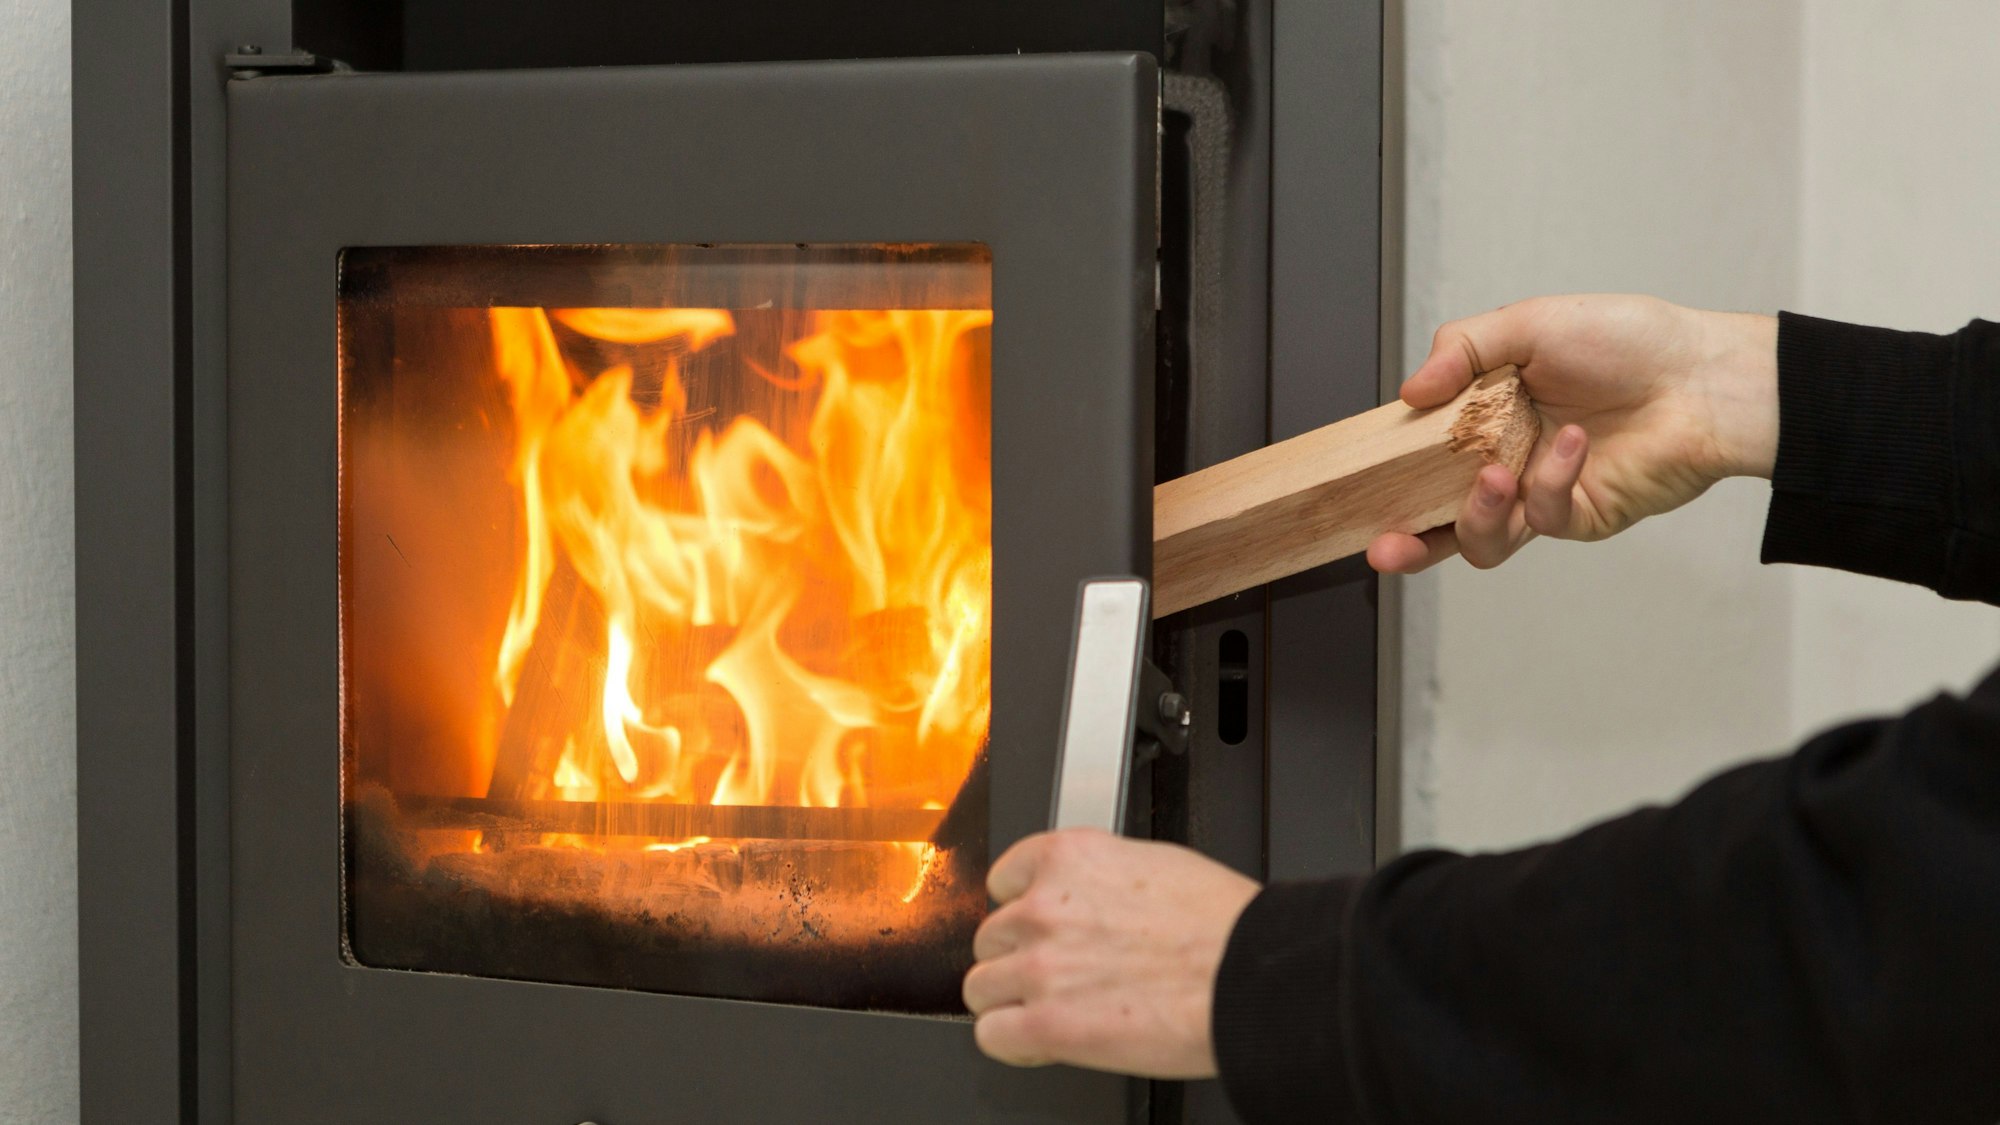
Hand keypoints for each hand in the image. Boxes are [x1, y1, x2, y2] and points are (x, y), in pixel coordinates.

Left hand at [964, 829, 1259, 1077]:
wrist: (1250, 977)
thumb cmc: (1224, 926)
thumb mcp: (1156, 864)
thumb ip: (1101, 880)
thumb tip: (1089, 898)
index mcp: (1070, 858)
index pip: (1003, 880)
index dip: (1022, 909)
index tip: (1038, 927)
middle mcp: (1044, 907)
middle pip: (991, 936)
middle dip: (1021, 957)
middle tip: (1059, 974)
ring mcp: (1040, 967)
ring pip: (981, 986)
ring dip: (1011, 1000)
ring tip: (1052, 1009)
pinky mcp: (1047, 1025)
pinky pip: (992, 1034)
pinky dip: (1013, 1042)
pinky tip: (1042, 1041)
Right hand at [1367, 295, 1778, 572]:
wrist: (1705, 377)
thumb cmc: (1631, 342)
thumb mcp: (1531, 324)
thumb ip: (1462, 350)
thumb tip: (1409, 391)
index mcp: (1486, 418)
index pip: (1424, 457)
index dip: (1390, 476)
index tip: (1360, 483)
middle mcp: (1506, 462)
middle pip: (1440, 519)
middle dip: (1406, 543)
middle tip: (1383, 546)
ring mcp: (1541, 495)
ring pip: (1483, 539)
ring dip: (1475, 514)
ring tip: (1491, 477)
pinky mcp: (1580, 518)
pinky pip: (1543, 517)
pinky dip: (1550, 479)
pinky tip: (1572, 442)